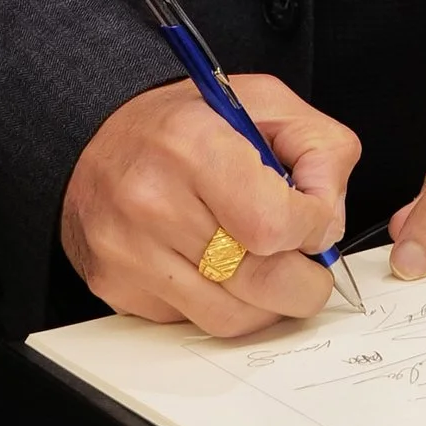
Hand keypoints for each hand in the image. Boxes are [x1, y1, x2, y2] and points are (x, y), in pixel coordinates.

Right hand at [61, 77, 358, 339]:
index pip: (277, 225)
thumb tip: (330, 221)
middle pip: (262, 283)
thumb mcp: (264, 102)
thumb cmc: (182, 123)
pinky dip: (220, 304)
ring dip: (264, 301)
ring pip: (233, 317)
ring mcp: (129, 252)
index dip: (314, 231)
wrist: (94, 136)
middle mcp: (153, 202)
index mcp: (193, 146)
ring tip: (263, 264)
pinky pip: (193, 323)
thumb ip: (321, 150)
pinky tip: (216, 269)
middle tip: (305, 262)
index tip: (314, 221)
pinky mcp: (117, 286)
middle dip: (303, 281)